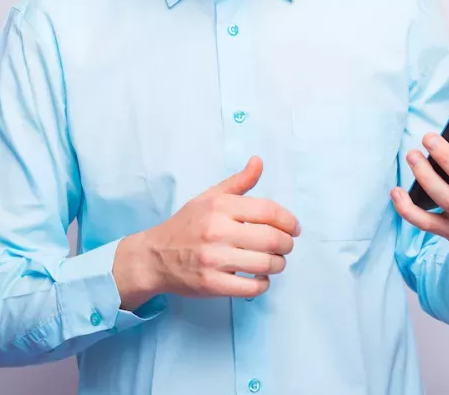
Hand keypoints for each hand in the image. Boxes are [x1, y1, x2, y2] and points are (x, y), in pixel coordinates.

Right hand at [113, 156, 299, 308]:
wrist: (154, 256)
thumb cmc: (186, 225)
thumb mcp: (209, 197)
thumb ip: (238, 182)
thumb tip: (258, 162)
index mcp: (220, 206)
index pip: (269, 211)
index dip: (289, 220)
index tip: (294, 228)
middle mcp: (217, 231)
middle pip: (272, 239)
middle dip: (287, 244)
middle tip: (286, 246)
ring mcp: (214, 259)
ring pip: (266, 265)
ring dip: (278, 265)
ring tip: (275, 262)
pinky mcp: (212, 284)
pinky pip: (252, 287)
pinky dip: (263, 284)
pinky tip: (259, 278)